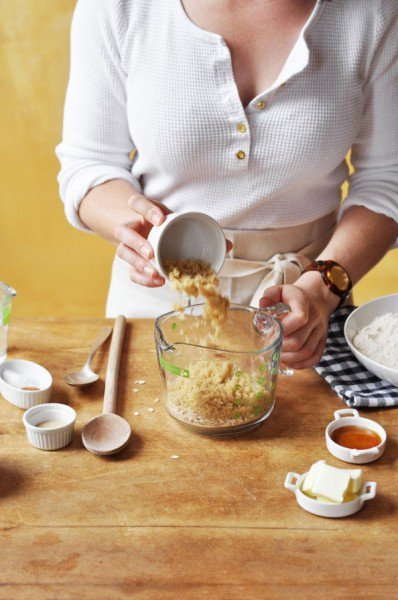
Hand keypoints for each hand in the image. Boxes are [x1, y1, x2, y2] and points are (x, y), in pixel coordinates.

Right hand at [115, 194, 232, 287]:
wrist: (148, 233)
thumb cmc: (167, 227)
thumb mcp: (180, 222)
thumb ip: (202, 230)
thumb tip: (228, 244)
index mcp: (144, 211)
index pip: (137, 203)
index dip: (146, 210)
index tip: (160, 220)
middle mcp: (133, 226)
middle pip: (123, 230)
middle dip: (136, 242)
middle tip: (151, 252)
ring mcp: (129, 244)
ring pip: (122, 251)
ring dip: (136, 262)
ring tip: (153, 271)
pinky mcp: (131, 261)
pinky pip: (130, 271)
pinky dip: (142, 278)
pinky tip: (156, 282)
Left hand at [259, 273, 338, 368]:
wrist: (316, 298)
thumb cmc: (292, 297)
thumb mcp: (280, 290)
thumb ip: (270, 295)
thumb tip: (262, 305)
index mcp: (303, 303)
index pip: (299, 319)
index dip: (283, 330)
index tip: (271, 333)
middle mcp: (315, 318)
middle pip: (299, 341)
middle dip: (281, 348)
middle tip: (271, 348)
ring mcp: (320, 331)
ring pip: (306, 352)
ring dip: (289, 359)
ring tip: (278, 356)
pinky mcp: (323, 341)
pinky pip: (314, 358)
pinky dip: (301, 364)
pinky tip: (289, 361)